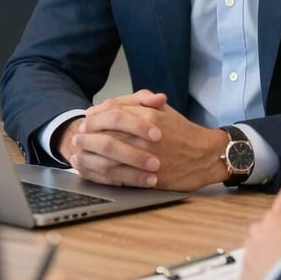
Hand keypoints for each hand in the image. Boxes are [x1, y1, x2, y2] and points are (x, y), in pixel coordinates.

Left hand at [65, 91, 228, 190]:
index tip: (87, 120)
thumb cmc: (182, 132)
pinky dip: (99, 173)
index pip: (112, 113)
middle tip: (77, 138)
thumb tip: (106, 107)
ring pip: (108, 155)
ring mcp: (145, 156)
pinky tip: (90, 170)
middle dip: (87, 136)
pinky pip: (117, 174)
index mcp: (148, 115)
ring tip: (77, 154)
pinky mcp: (146, 176)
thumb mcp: (162, 109)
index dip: (95, 117)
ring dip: (89, 155)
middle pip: (106, 134)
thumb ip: (136, 103)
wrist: (203, 156)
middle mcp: (144, 135)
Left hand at [241, 210, 280, 279]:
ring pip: (255, 252)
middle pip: (264, 232)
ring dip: (265, 257)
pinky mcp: (245, 276)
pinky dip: (260, 276)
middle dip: (274, 240)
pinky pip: (251, 272)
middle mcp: (257, 232)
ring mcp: (249, 254)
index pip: (279, 216)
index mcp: (275, 218)